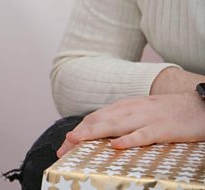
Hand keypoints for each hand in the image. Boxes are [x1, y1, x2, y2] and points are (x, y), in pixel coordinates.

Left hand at [57, 92, 204, 156]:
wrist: (199, 104)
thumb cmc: (166, 112)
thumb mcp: (139, 113)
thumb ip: (120, 122)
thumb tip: (101, 136)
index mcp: (124, 107)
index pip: (95, 118)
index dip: (78, 131)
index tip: (64, 145)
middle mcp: (131, 110)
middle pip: (99, 121)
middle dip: (79, 135)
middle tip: (63, 148)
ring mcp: (146, 118)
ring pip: (115, 125)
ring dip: (93, 133)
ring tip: (76, 140)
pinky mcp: (163, 128)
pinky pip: (143, 135)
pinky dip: (129, 140)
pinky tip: (116, 145)